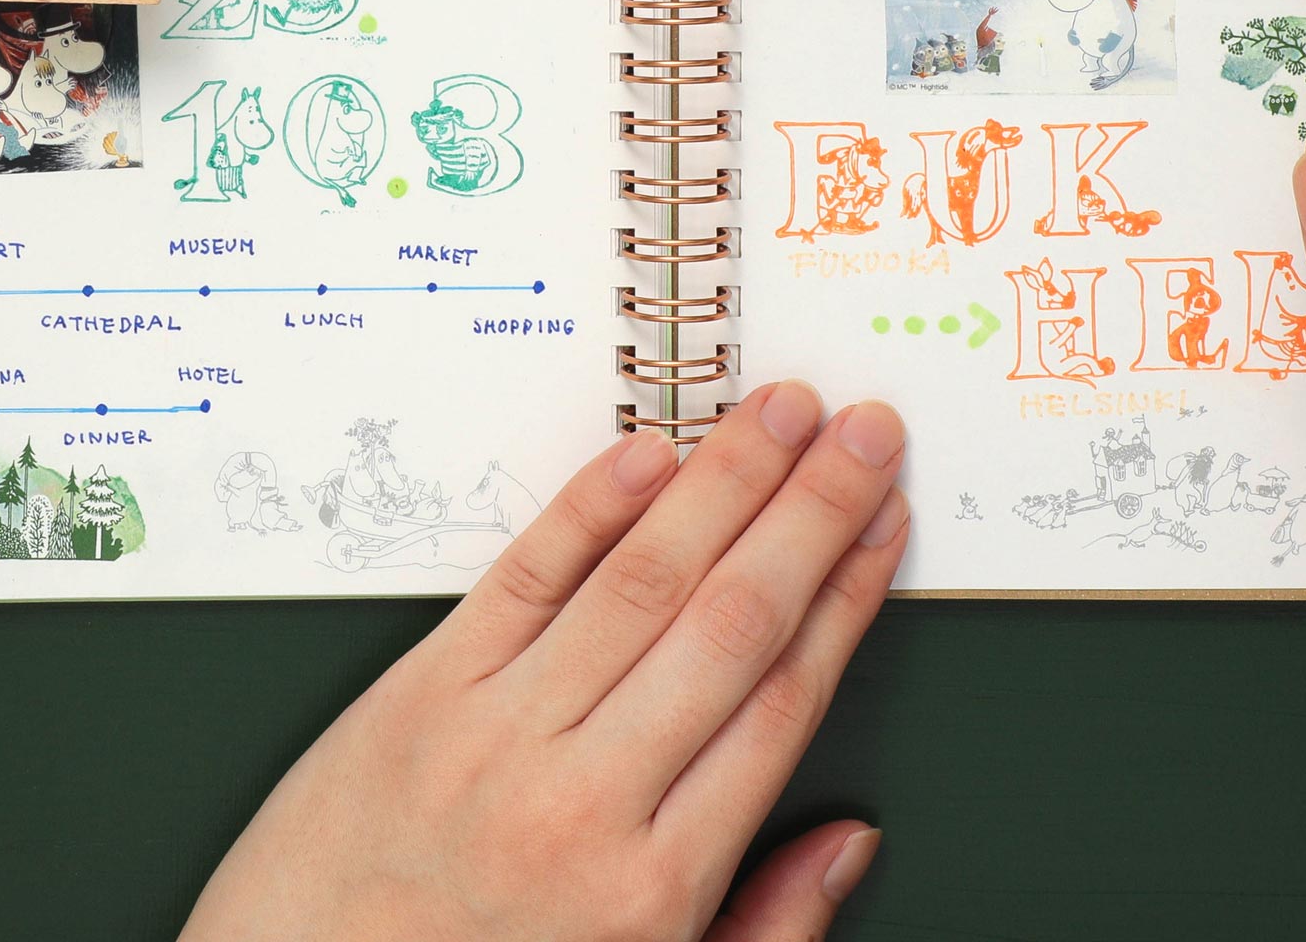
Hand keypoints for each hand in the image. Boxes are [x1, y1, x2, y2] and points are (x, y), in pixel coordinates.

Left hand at [181, 383, 908, 941]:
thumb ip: (763, 924)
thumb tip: (851, 841)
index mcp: (655, 886)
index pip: (782, 699)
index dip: (847, 595)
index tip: (884, 524)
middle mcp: (586, 796)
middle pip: (732, 620)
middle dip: (813, 513)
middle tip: (864, 433)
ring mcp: (499, 732)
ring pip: (641, 580)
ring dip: (724, 483)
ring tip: (779, 414)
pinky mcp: (421, 689)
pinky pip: (522, 578)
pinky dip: (588, 507)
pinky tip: (646, 451)